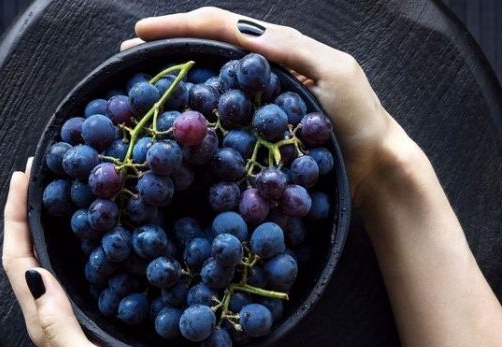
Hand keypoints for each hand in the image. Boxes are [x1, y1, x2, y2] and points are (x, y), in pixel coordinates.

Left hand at [1, 158, 173, 346]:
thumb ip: (57, 323)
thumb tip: (34, 270)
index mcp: (43, 323)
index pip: (17, 260)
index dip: (15, 217)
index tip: (23, 177)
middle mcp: (49, 315)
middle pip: (24, 254)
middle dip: (22, 212)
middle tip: (36, 173)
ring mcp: (69, 315)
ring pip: (44, 260)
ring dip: (41, 224)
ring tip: (54, 191)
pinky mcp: (90, 315)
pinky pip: (68, 270)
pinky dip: (67, 243)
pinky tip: (86, 230)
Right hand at [121, 7, 416, 204]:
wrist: (375, 165)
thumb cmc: (361, 118)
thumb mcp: (335, 73)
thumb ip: (293, 52)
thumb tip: (243, 36)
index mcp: (278, 49)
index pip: (221, 27)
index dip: (180, 27)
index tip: (141, 33)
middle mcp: (263, 70)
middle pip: (206, 49)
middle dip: (166, 47)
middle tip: (126, 57)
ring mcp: (260, 102)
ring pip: (210, 81)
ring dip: (174, 78)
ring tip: (139, 85)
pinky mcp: (260, 131)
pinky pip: (222, 117)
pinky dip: (195, 114)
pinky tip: (177, 122)